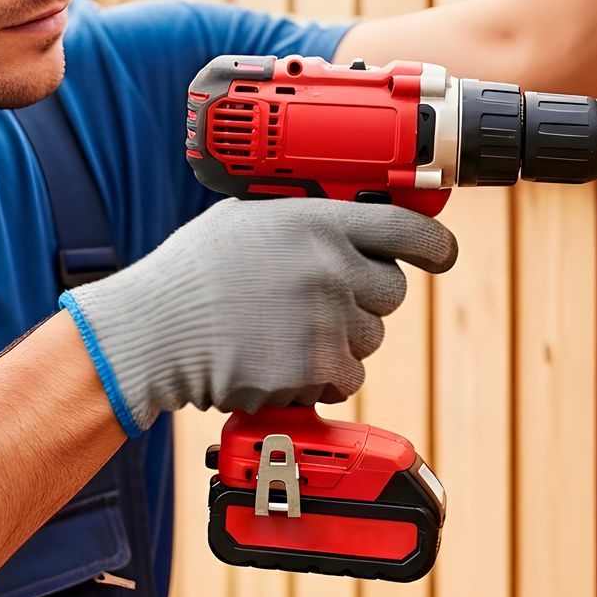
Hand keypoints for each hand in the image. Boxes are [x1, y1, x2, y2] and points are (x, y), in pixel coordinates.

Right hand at [60, 198, 457, 433]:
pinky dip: (323, 379)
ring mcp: (327, 319)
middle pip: (393, 290)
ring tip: (285, 332)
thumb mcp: (247, 219)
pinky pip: (349, 378)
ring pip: (372, 338)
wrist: (154, 332)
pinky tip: (282, 362)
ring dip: (341, 340)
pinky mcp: (316, 368)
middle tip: (320, 302)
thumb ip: (303, 217)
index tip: (442, 254)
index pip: (405, 227)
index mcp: (317, 222)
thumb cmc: (192, 275)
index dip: (435, 243)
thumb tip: (346, 219)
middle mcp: (330, 267)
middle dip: (366, 299)